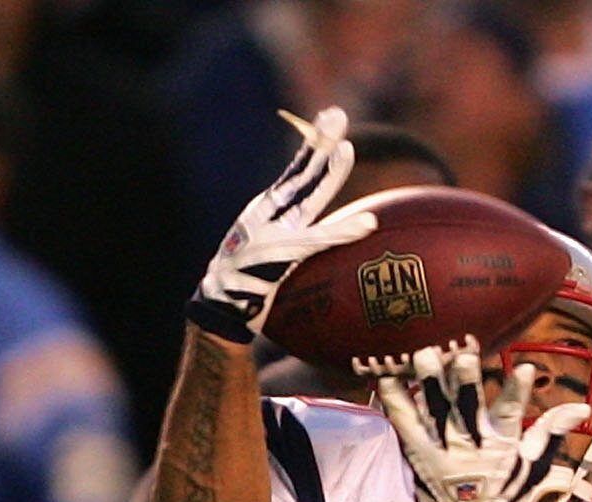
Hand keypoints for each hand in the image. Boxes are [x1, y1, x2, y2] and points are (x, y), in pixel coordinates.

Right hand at [187, 107, 376, 343]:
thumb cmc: (253, 274)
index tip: (332, 117)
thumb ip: (312, 235)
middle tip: (336, 114)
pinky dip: (344, 232)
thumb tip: (347, 226)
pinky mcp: (283, 254)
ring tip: (347, 149)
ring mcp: (275, 230)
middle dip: (320, 142)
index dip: (317, 143)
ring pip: (308, 196)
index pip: (301, 168)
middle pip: (304, 172)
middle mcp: (275, 213)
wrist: (223, 297)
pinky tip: (368, 223)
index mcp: (276, 206)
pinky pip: (320, 241)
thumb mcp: (281, 248)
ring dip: (329, 173)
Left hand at [376, 341, 589, 501]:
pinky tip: (387, 378)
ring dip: (428, 384)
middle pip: (468, 411)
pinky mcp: (419, 454)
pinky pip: (405, 426)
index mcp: (503, 447)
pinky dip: (395, 403)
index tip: (525, 368)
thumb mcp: (534, 465)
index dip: (518, 393)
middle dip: (466, 383)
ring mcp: (442, 451)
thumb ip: (551, 431)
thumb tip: (581, 408)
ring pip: (435, 414)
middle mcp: (472, 448)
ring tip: (423, 355)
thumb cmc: (506, 489)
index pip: (514, 417)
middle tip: (462, 354)